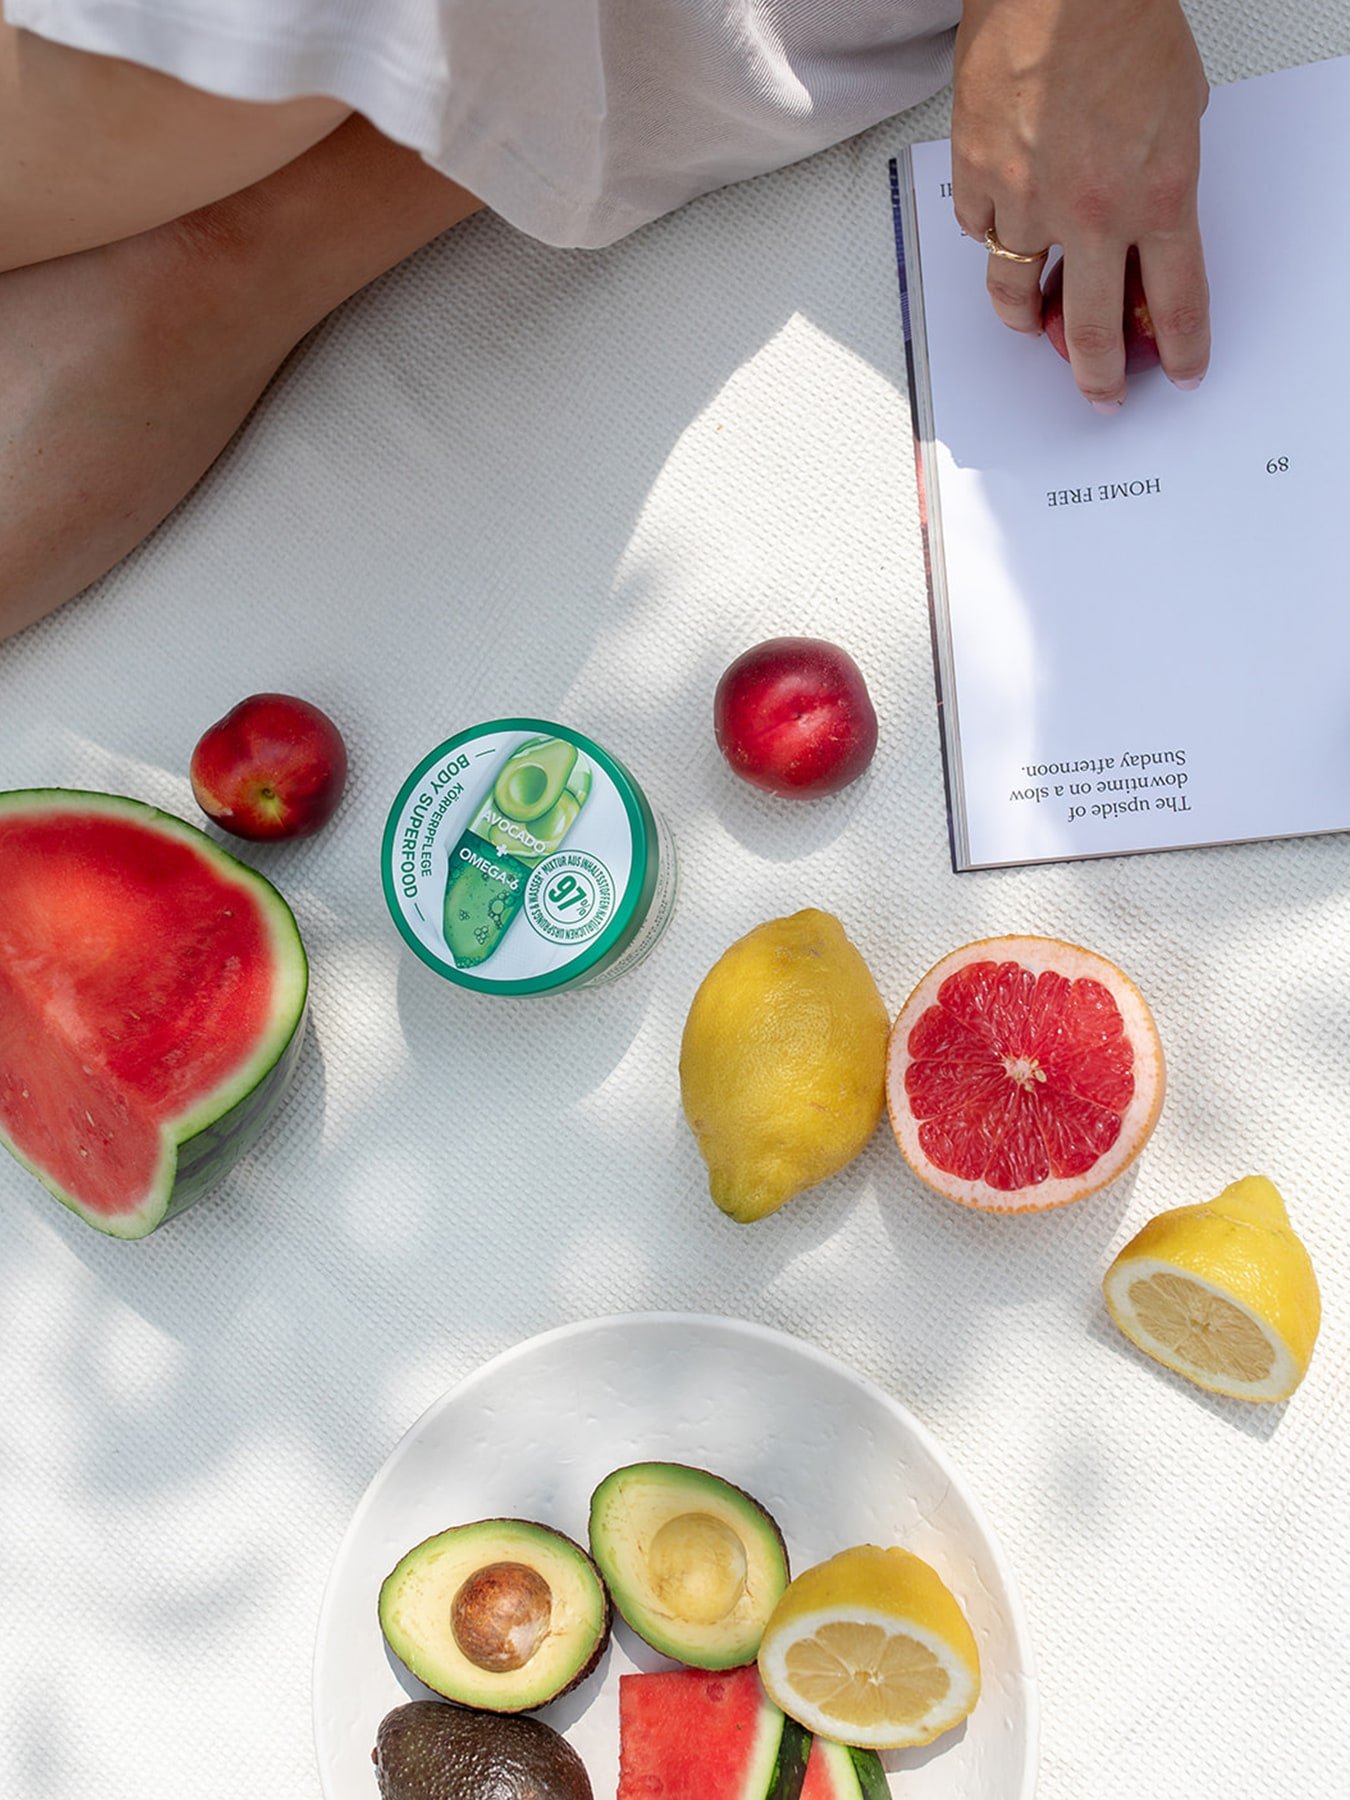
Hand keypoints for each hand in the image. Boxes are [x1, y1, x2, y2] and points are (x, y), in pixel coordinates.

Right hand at [951, 0, 1209, 406]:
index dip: (1179, 351)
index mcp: (1159, 197)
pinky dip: (987, 238)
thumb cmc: (1120, 20)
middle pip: (1093, 331)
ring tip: (1030, 325)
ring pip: (1017, 294)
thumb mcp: (1181, 105)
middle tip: (1100, 393)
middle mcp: (1091, 215)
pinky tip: (997, 231)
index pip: (1176, 304)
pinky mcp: (977, 178)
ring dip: (1026, 319)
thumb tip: (1145, 208)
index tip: (1178, 372)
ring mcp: (1026, 203)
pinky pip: (976, 232)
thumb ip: (1163, 170)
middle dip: (1098, 376)